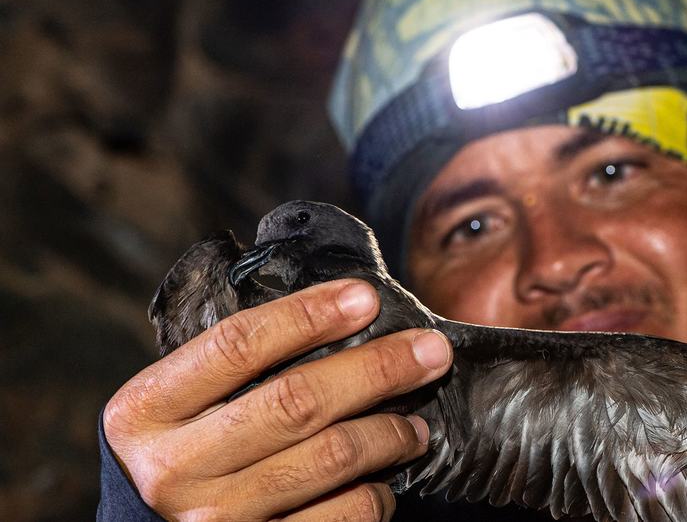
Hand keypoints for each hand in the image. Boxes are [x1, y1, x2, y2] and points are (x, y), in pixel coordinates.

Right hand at [103, 279, 452, 520]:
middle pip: (297, 401)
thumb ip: (234, 367)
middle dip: (379, 369)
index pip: (237, 344)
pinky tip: (382, 482)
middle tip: (431, 351)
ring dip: (391, 433)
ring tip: (415, 425)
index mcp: (144, 411)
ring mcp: (214, 521)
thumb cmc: (183, 457)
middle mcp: (173, 469)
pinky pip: (345, 515)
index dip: (308, 314)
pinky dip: (376, 495)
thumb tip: (346, 310)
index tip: (367, 297)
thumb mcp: (178, 406)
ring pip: (332, 458)